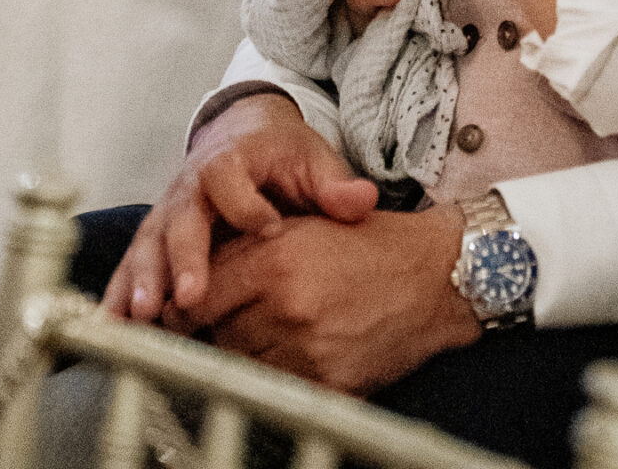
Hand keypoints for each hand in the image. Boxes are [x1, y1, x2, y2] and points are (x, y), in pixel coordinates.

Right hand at [103, 92, 377, 325]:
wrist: (243, 136)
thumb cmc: (281, 155)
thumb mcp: (312, 159)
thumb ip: (334, 185)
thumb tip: (363, 201)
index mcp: (231, 160)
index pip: (231, 178)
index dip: (247, 204)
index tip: (268, 229)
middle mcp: (190, 186)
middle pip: (182, 218)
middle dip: (183, 258)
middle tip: (189, 296)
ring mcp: (167, 213)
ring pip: (149, 245)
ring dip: (144, 280)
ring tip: (143, 317)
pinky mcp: (154, 239)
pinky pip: (132, 266)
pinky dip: (118, 295)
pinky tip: (108, 328)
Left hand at [206, 201, 478, 390]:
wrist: (435, 276)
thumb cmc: (371, 246)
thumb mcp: (305, 225)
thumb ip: (249, 248)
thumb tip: (195, 282)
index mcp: (276, 257)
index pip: (200, 294)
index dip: (185, 305)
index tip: (182, 310)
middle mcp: (287, 304)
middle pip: (218, 333)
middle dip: (222, 326)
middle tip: (241, 315)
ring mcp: (307, 349)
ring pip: (243, 366)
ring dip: (248, 354)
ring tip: (277, 330)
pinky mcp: (328, 384)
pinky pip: (279, 391)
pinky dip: (280, 377)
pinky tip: (300, 352)